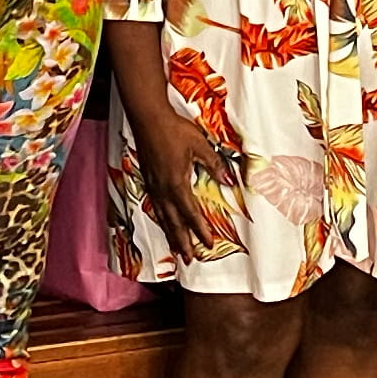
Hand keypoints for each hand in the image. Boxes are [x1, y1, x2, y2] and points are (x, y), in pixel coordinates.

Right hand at [125, 110, 241, 263]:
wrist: (148, 118)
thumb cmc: (175, 130)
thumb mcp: (200, 145)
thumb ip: (214, 165)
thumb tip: (229, 182)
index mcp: (177, 184)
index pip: (191, 213)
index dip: (200, 230)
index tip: (209, 244)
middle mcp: (163, 189)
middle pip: (174, 222)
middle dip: (183, 242)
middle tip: (190, 259)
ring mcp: (153, 185)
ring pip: (163, 217)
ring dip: (171, 234)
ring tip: (177, 249)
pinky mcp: (148, 179)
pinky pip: (156, 206)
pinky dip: (161, 219)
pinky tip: (164, 222)